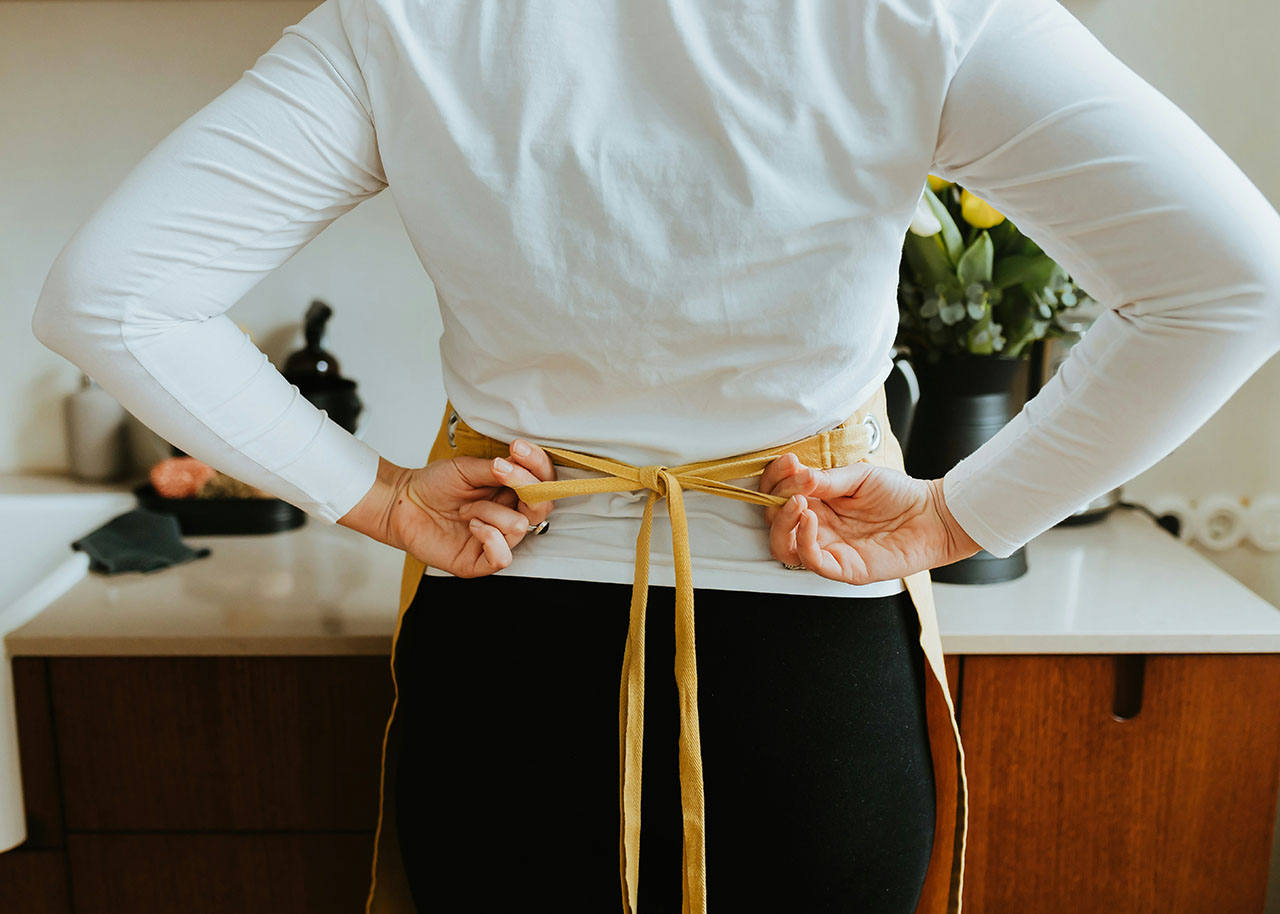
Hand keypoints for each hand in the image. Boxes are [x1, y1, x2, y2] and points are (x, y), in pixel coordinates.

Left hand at [340, 439, 557, 576]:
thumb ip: (497, 470)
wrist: (403, 502)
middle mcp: (509, 516)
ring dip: (490, 511)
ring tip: (466, 508)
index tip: (517, 448)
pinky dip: (489, 538)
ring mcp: (496, 540)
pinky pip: (502, 557)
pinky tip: (472, 526)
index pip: (543, 482)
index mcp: (511, 493)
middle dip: (523, 484)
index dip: (537, 465)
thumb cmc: (433, 485)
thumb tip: (518, 466)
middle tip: (499, 470)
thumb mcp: (467, 468)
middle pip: (542, 506)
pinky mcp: (479, 562)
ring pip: (520, 527)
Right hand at [758, 452, 981, 584]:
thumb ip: (826, 479)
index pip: (778, 496)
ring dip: (782, 523)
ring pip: (782, 547)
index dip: (775, 479)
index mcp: (817, 504)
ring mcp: (828, 549)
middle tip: (792, 481)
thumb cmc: (898, 494)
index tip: (788, 462)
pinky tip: (811, 517)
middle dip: (774, 499)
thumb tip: (797, 475)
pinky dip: (804, 540)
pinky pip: (811, 561)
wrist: (932, 514)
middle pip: (773, 522)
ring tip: (797, 501)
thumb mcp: (859, 476)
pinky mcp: (843, 568)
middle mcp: (817, 528)